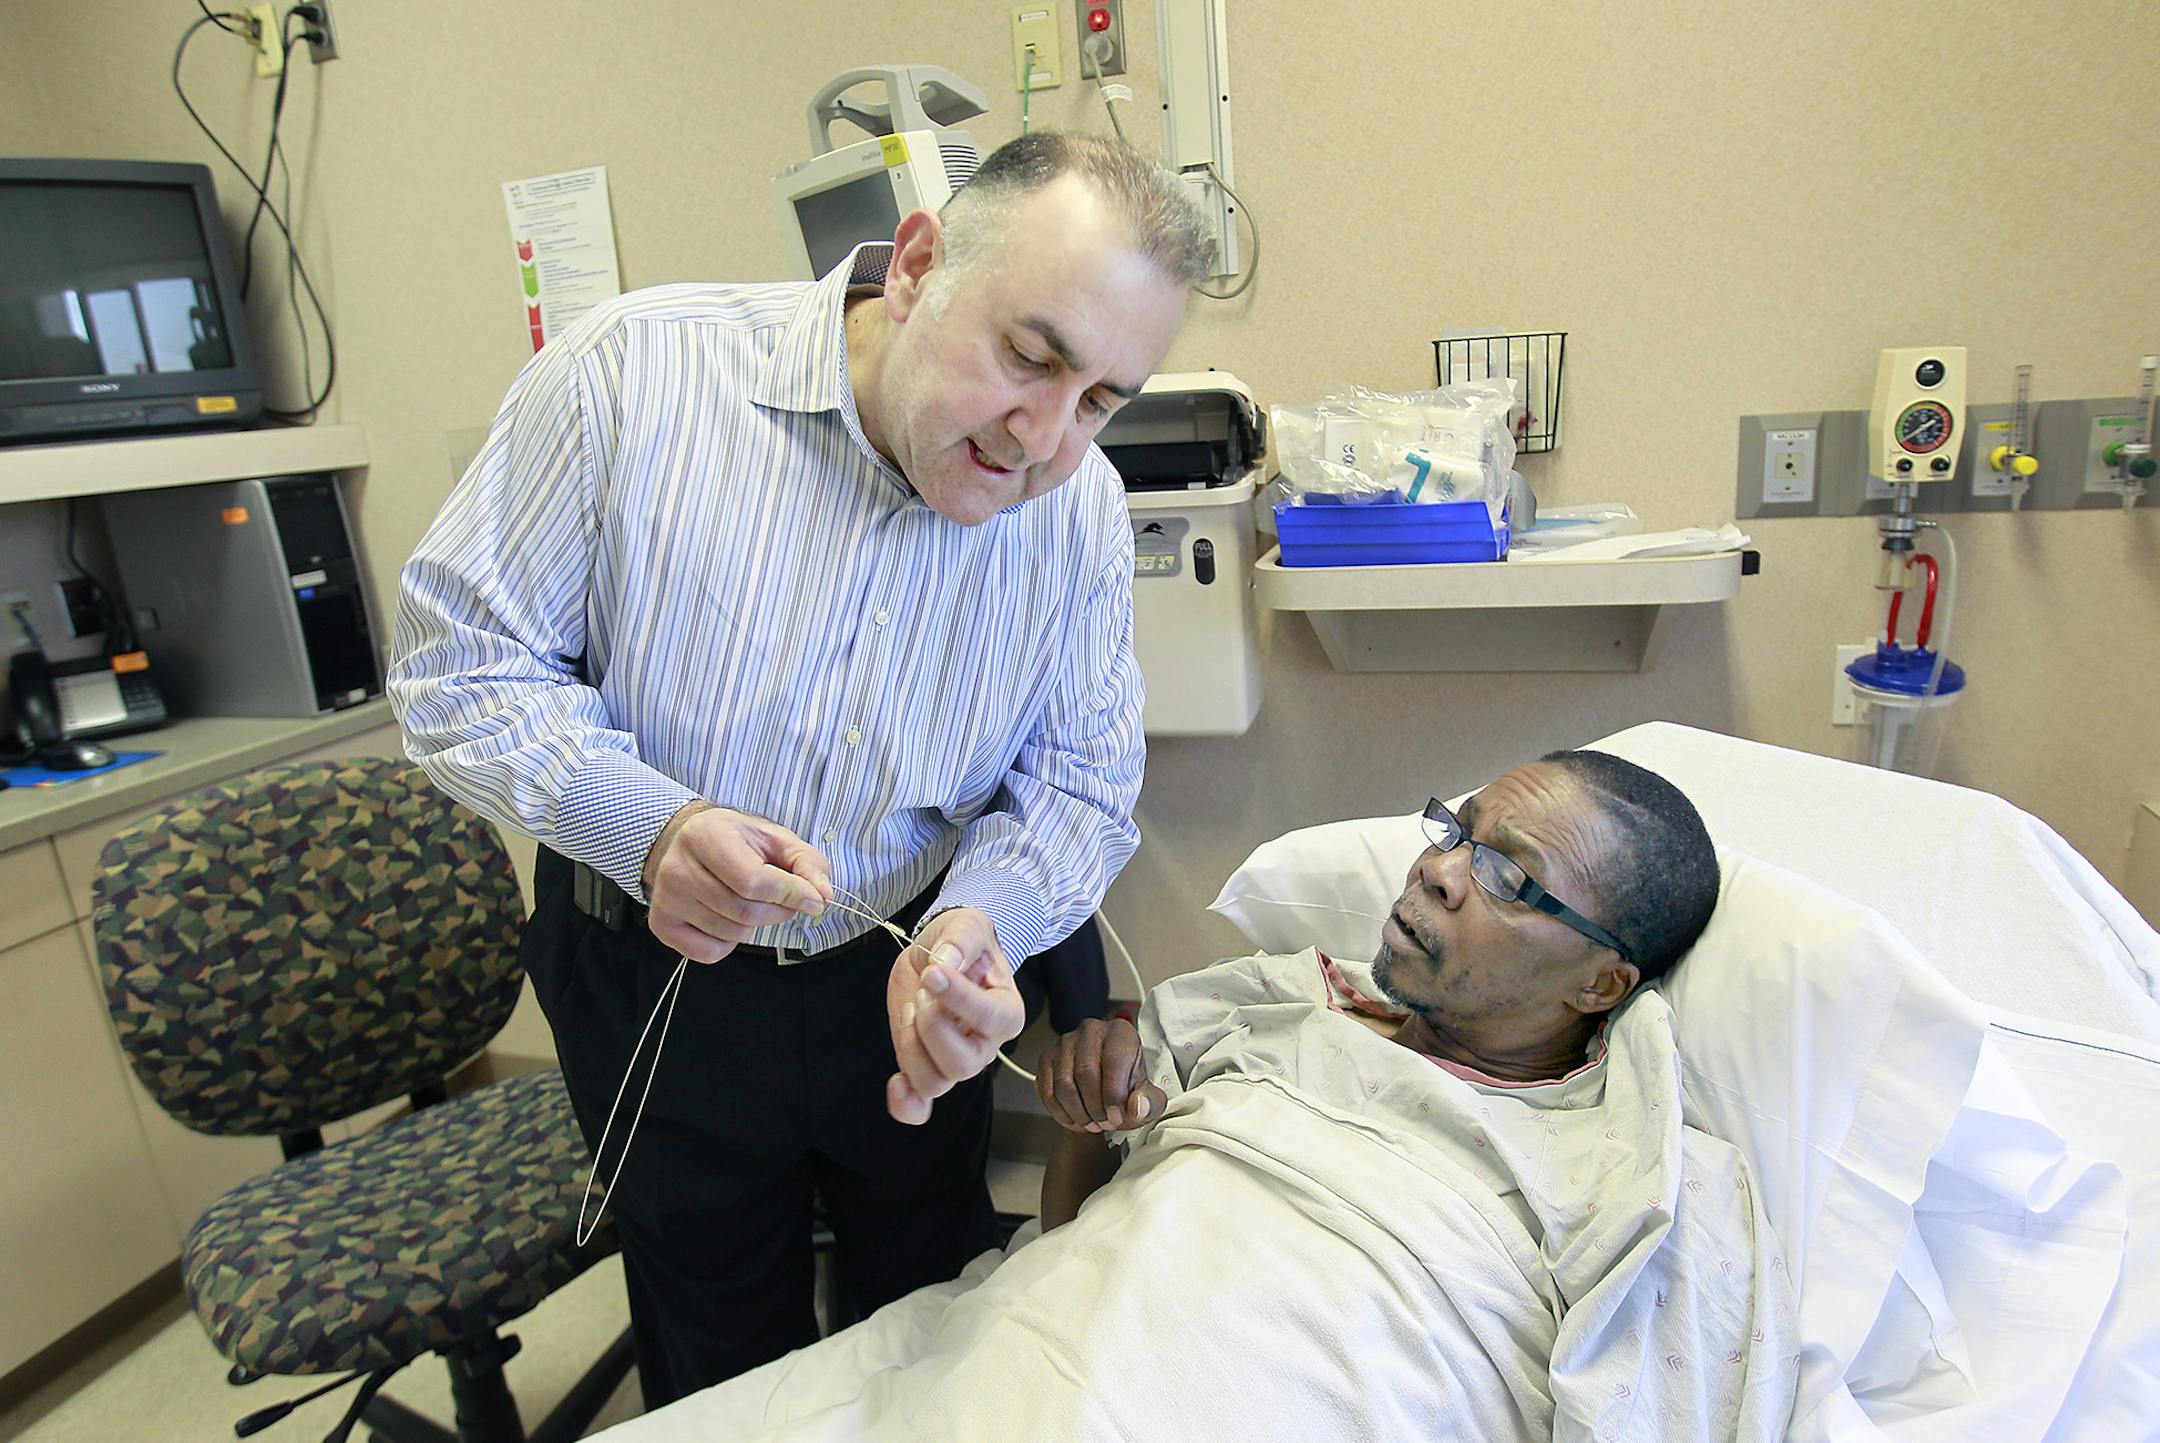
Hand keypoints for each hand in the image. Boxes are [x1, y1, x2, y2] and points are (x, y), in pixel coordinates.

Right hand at [643, 804, 831, 963]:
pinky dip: (729, 942)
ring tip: (750, 901)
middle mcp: (678, 868)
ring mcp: (666, 899)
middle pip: (744, 911)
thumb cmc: (737, 840)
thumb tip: (822, 896)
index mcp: (706, 836)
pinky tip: (727, 916)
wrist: (688, 841)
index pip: (753, 881)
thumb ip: (807, 863)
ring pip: (731, 932)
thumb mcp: (776, 839)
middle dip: (777, 911)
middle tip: (782, 899)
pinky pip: (710, 952)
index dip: (791, 895)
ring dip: (754, 925)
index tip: (813, 898)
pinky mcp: (662, 925)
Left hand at [885, 908, 1023, 1124]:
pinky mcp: (926, 1064)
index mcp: (1007, 1011)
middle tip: (923, 991)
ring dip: (912, 1046)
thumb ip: (961, 940)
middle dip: (932, 1026)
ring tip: (911, 1009)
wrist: (941, 953)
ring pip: (934, 1083)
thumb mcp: (967, 925)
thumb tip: (945, 963)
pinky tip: (895, 1082)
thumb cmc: (963, 942)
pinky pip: (920, 1104)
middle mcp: (985, 1044)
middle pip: (962, 1064)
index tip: (933, 972)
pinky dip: (906, 1103)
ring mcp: (955, 1060)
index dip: (958, 998)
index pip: (990, 1018)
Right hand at [1035, 1017, 1165, 1134]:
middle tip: (1104, 1124)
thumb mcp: (1149, 1097)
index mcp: (1120, 1033)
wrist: (1109, 1085)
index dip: (1113, 1097)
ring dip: (1077, 1112)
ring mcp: (1065, 1043)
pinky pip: (1047, 1089)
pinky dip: (1060, 1112)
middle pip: (1086, 1073)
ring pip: (1064, 1083)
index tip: (1116, 1118)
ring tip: (1091, 1124)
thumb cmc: (1128, 1087)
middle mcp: (1091, 1031)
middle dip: (1095, 1108)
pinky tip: (1074, 1120)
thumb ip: (1149, 1103)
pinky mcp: (1047, 1058)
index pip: (1113, 1062)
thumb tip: (1136, 1106)